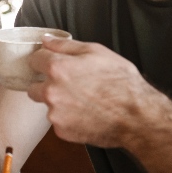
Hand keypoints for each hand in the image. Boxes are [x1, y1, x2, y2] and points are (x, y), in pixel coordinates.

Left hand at [26, 36, 167, 148]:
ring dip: (59, 104)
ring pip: (48, 106)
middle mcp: (51, 92)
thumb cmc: (121, 81)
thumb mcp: (96, 52)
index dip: (45, 61)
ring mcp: (55, 114)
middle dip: (47, 85)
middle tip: (71, 86)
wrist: (137, 116)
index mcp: (57, 68)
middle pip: (34, 86)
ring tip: (84, 102)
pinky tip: (87, 115)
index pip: (34, 60)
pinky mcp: (62, 132)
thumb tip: (46, 40)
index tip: (53, 64)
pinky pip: (58, 122)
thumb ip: (65, 45)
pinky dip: (68, 119)